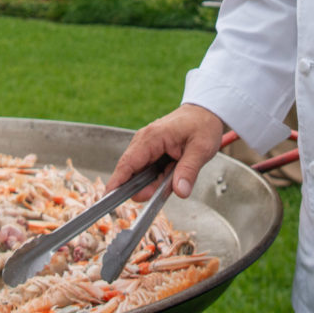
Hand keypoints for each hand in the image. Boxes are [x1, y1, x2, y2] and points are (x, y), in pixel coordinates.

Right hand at [105, 103, 224, 200]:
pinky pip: (148, 171)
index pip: (128, 163)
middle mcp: (144, 140)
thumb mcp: (201, 148)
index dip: (117, 183)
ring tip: (176, 172)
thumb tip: (180, 191)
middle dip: (146, 187)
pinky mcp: (150, 151)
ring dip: (156, 182)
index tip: (109, 200)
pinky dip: (159, 177)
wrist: (204, 113)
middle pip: (132, 173)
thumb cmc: (202, 125)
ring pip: (141, 174)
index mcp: (152, 137)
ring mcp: (145, 146)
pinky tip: (173, 170)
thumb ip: (189, 170)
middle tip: (167, 187)